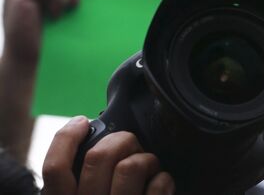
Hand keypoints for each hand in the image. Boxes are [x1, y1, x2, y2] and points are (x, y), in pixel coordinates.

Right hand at [42, 116, 174, 194]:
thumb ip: (81, 182)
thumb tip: (92, 141)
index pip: (55, 169)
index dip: (66, 138)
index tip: (81, 122)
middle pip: (99, 156)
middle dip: (121, 139)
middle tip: (129, 144)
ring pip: (132, 165)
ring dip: (146, 158)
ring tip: (148, 166)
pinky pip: (160, 184)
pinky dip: (164, 179)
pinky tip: (160, 185)